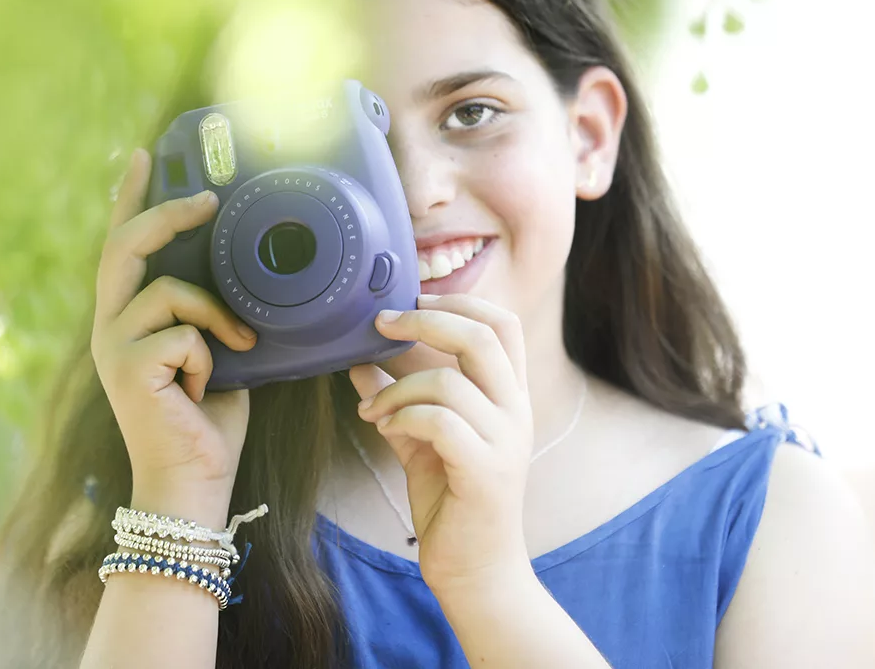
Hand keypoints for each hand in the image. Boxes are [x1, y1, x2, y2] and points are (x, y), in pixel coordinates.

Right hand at [92, 148, 257, 521]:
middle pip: (126, 247)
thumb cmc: (208, 421)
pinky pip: (184, 333)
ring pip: (170, 292)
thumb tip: (248, 269)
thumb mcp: (217, 352)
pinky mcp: (127, 367)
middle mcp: (109, 326)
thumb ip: (212, 313)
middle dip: (167, 213)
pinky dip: (210, 357)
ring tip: (239, 347)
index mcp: (128, 318)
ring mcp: (113, 345)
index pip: (123, 246)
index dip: (131, 199)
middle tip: (210, 198)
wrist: (195, 482)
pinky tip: (202, 391)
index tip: (144, 157)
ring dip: (216, 316)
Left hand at [349, 293, 534, 592]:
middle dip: (425, 319)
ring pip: (450, 381)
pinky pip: (440, 422)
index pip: (502, 323)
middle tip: (380, 324)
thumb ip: (399, 399)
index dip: (457, 300)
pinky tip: (382, 429)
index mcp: (509, 397)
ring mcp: (505, 442)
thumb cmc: (451, 504)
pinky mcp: (484, 473)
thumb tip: (358, 361)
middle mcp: (516, 412)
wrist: (475, 574)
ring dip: (396, 388)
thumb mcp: (421, 441)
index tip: (411, 301)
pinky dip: (402, 417)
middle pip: (483, 335)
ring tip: (372, 410)